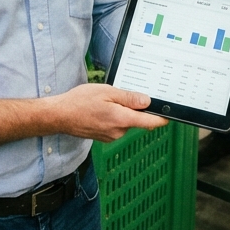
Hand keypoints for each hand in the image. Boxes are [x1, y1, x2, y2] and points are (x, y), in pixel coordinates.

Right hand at [49, 83, 168, 142]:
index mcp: (122, 119)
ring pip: (126, 122)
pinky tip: (100, 109)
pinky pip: (117, 126)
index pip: (151, 122)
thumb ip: (128, 98)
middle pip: (138, 120)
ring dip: (122, 112)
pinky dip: (114, 117)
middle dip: (134, 108)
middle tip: (120, 95)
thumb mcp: (106, 92)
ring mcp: (112, 136)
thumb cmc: (80, 101)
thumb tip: (147, 102)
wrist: (60, 115)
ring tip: (105, 102)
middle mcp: (119, 132)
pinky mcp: (105, 137)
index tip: (169, 113)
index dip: (162, 117)